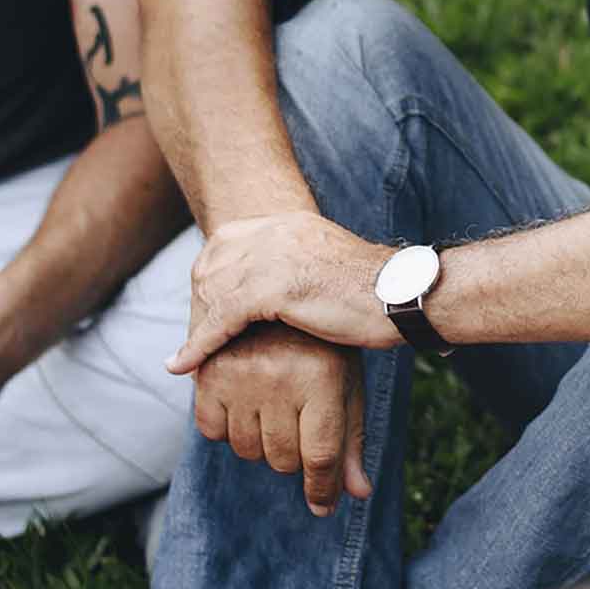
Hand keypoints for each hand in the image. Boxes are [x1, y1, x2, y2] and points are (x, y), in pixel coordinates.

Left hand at [164, 213, 391, 372]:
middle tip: (193, 342)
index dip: (209, 279)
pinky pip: (222, 317)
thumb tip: (276, 293)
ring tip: (185, 360)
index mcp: (290, 223)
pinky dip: (199, 344)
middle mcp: (278, 231)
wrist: (406, 296)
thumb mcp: (327, 266)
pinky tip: (183, 365)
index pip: (225, 244)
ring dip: (195, 328)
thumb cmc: (378, 294)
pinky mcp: (276, 287)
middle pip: (213, 266)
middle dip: (197, 306)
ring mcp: (276, 255)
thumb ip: (297, 267)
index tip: (203, 311)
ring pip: (213, 292)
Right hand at [192, 323, 369, 514]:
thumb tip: (357, 493)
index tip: (322, 506)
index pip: (320, 455)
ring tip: (273, 411)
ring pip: (247, 450)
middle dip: (294, 458)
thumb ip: (351, 438)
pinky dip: (227, 428)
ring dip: (261, 444)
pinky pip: (212, 431)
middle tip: (299, 429)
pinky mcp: (209, 373)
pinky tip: (244, 405)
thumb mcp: (345, 383)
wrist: (277, 291)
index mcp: (322, 378)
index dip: (323, 488)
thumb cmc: (322, 345)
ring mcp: (241, 375)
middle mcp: (280, 377)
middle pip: (282, 460)